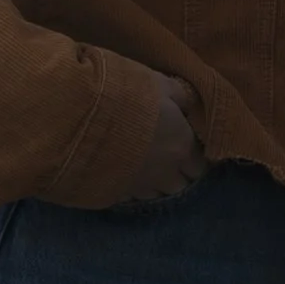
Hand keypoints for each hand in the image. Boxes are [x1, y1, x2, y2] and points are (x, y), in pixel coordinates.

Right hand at [124, 72, 204, 199]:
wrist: (84, 119)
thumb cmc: (129, 95)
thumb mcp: (161, 84)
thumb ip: (180, 97)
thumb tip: (188, 106)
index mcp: (181, 147)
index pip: (200, 166)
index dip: (196, 160)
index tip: (190, 150)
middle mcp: (164, 174)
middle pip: (181, 187)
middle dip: (179, 177)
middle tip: (171, 161)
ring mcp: (139, 189)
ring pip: (156, 196)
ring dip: (156, 185)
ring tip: (147, 170)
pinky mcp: (115, 196)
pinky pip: (131, 198)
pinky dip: (132, 190)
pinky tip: (125, 175)